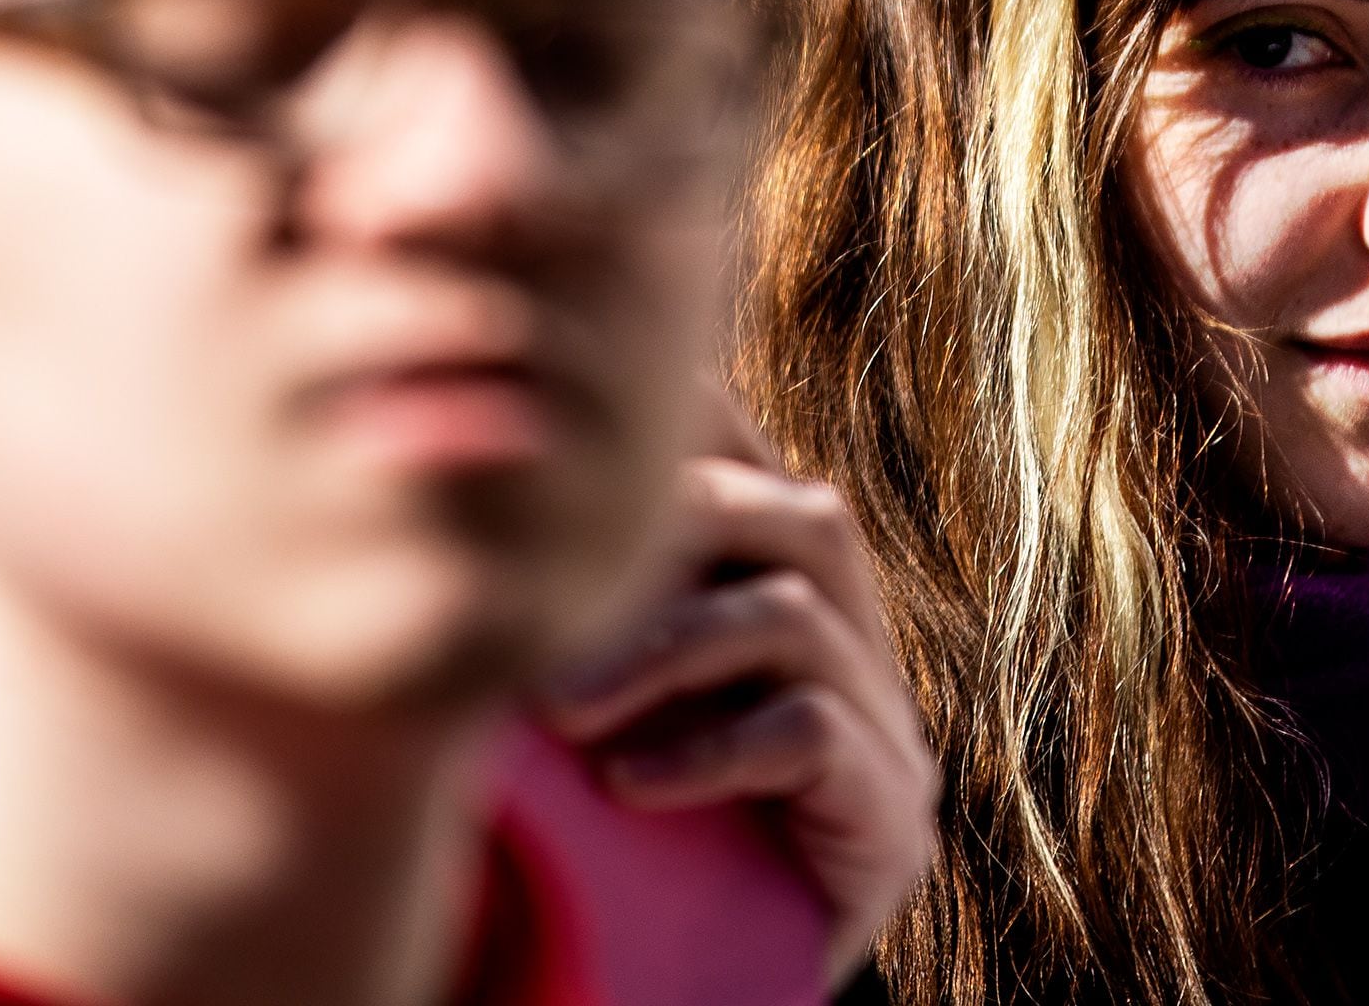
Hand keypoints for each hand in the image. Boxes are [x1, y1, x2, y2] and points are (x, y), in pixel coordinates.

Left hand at [542, 416, 936, 981]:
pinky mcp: (889, 816)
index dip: (694, 418)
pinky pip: (810, 736)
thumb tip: (479, 502)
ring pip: (796, 615)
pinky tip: (627, 786)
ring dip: (666, 647)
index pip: (755, 462)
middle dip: (666, 535)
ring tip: (563, 712)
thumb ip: (569, 617)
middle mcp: (852, 644)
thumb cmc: (608, 845)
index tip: (577, 418)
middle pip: (791, 514)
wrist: (681, 988)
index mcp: (786, 593)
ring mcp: (883, 729)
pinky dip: (709, 750)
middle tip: (536, 603)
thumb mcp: (583, 713)